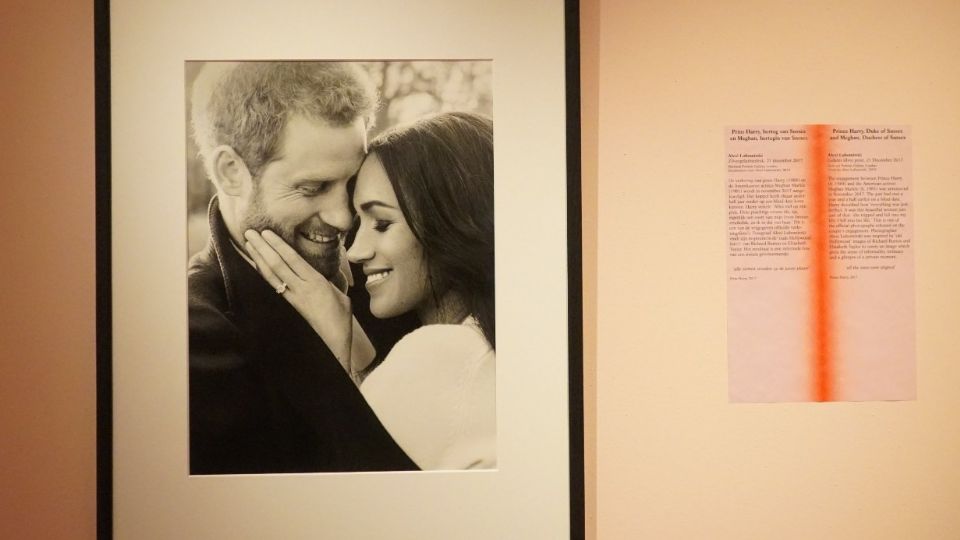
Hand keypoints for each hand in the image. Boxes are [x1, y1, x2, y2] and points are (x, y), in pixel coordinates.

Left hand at [244, 229, 352, 365]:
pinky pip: (272, 286)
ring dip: (258, 258)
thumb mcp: (341, 296)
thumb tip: (326, 272)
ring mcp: (293, 298)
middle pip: (277, 264)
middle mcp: (301, 288)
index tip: (266, 233)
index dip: (278, 245)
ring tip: (248, 244)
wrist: (333, 345)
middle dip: (262, 247)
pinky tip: (256, 265)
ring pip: (271, 274)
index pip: (292, 259)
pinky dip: (263, 273)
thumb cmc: (341, 320)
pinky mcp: (289, 306)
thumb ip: (331, 281)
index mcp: (316, 283)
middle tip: (249, 232)